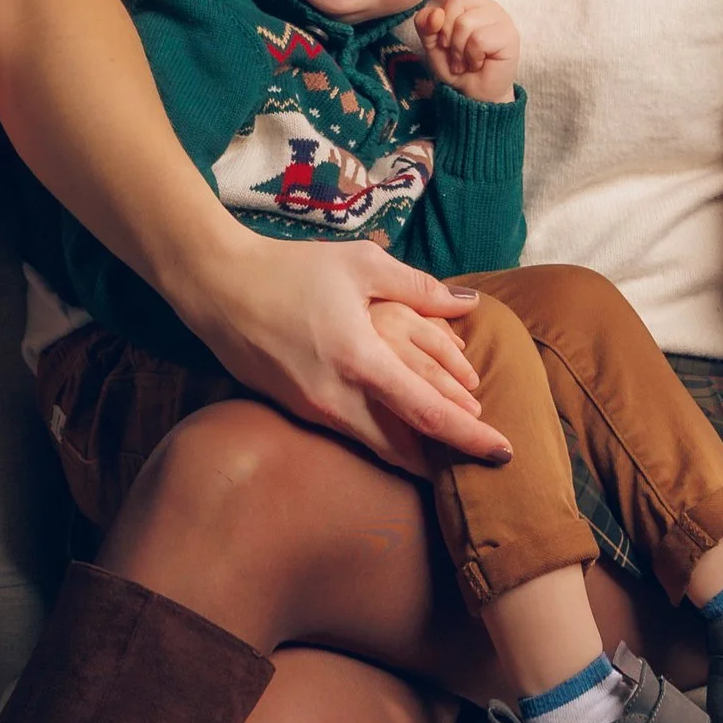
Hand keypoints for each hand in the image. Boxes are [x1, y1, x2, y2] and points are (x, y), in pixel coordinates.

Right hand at [172, 228, 510, 472]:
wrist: (217, 287)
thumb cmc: (291, 269)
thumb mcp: (360, 265)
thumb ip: (419, 287)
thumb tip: (469, 304)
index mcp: (360, 360)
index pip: (427, 413)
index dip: (470, 437)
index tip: (505, 453)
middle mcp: (336, 399)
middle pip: (406, 448)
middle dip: (446, 456)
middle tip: (483, 455)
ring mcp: (313, 411)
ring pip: (378, 447)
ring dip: (416, 448)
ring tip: (451, 447)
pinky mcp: (297, 411)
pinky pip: (353, 434)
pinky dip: (385, 436)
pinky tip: (404, 429)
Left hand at [411, 0, 519, 100]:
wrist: (472, 95)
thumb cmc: (454, 67)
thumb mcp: (432, 43)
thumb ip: (428, 23)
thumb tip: (437, 11)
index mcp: (467, 2)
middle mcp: (485, 3)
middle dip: (446, 29)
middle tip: (453, 49)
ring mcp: (499, 17)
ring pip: (465, 20)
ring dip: (458, 48)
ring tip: (464, 59)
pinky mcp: (508, 34)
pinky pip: (477, 38)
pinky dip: (470, 56)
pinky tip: (476, 63)